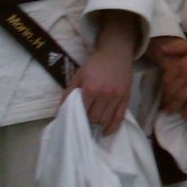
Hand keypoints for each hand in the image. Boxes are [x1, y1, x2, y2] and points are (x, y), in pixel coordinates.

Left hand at [64, 11, 139, 135]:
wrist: (115, 53)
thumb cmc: (95, 64)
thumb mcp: (78, 75)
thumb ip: (69, 92)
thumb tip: (61, 109)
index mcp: (90, 89)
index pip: (83, 112)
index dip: (78, 119)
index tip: (75, 123)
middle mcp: (104, 95)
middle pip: (94, 118)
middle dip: (88, 123)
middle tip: (84, 125)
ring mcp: (116, 97)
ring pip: (106, 119)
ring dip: (98, 126)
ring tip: (93, 127)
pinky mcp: (126, 98)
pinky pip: (120, 117)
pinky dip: (113, 127)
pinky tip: (106, 132)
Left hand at [155, 25, 186, 129]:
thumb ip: (176, 48)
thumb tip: (161, 50)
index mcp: (182, 64)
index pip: (167, 79)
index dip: (164, 87)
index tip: (164, 92)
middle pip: (172, 91)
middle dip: (168, 100)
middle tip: (166, 107)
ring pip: (181, 99)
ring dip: (175, 107)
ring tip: (172, 113)